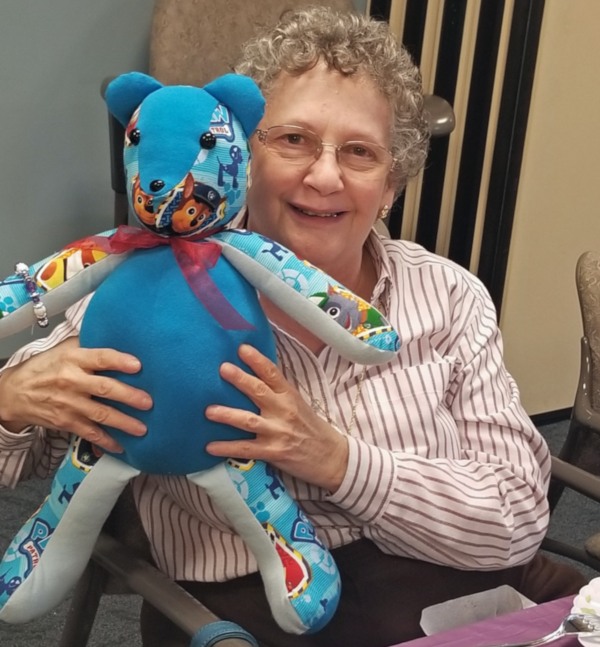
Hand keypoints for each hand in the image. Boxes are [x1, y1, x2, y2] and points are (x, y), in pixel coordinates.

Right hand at [0, 337, 151, 452]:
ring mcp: (69, 403)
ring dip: (123, 423)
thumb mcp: (63, 350)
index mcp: (74, 359)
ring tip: (142, 429)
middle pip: (104, 388)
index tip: (138, 365)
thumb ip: (88, 346)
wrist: (14, 393)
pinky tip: (121, 445)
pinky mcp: (66, 421)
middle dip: (128, 396)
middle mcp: (72, 381)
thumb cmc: (44, 368)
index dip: (119, 361)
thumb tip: (117, 338)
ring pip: (100, 414)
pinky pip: (89, 432)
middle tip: (148, 402)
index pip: (100, 358)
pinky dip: (106, 440)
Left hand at [205, 344, 348, 491]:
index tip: (242, 348)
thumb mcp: (298, 404)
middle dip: (240, 380)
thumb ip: (278, 391)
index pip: (272, 373)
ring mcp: (278, 432)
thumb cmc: (311, 428)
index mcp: (289, 395)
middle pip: (259, 392)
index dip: (257, 360)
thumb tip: (254, 374)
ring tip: (209, 411)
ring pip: (249, 421)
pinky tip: (209, 446)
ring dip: (228, 415)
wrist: (331, 457)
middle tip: (223, 369)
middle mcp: (283, 411)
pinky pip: (246, 449)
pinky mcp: (273, 452)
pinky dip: (227, 448)